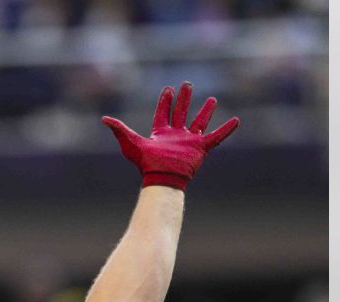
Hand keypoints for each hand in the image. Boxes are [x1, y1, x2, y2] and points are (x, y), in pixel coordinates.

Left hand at [101, 82, 238, 190]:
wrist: (162, 178)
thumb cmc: (146, 163)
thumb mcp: (131, 143)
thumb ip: (119, 129)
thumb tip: (103, 119)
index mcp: (161, 133)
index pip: (163, 112)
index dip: (165, 101)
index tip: (168, 89)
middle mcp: (176, 135)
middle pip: (181, 113)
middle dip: (184, 99)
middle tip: (187, 84)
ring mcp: (189, 141)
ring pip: (199, 122)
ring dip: (205, 111)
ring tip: (211, 99)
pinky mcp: (201, 148)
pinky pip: (216, 136)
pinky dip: (226, 129)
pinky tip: (236, 120)